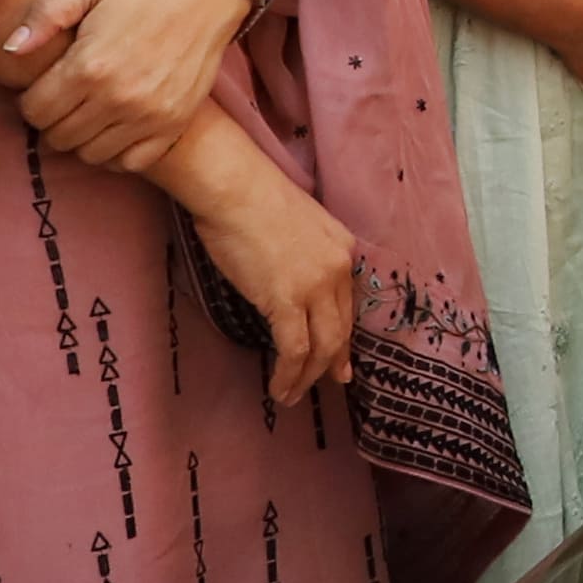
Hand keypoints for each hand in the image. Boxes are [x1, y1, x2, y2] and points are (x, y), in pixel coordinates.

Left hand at [0, 0, 267, 176]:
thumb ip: (43, 15)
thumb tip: (11, 49)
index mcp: (89, 65)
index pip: (35, 111)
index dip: (29, 102)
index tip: (41, 90)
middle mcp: (117, 97)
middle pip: (58, 137)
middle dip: (52, 121)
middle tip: (63, 101)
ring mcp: (147, 116)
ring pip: (90, 155)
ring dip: (81, 138)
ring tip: (87, 114)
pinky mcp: (172, 126)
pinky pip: (129, 163)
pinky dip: (115, 153)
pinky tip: (114, 130)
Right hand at [167, 125, 366, 408]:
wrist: (234, 187)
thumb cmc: (252, 198)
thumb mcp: (297, 225)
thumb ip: (304, 255)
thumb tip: (291, 282)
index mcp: (344, 248)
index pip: (348, 304)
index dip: (345, 336)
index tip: (342, 360)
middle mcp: (339, 269)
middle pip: (341, 329)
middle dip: (333, 362)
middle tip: (329, 383)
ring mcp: (316, 286)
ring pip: (322, 347)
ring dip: (307, 377)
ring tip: (292, 395)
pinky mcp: (287, 300)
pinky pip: (294, 350)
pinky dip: (288, 375)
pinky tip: (279, 388)